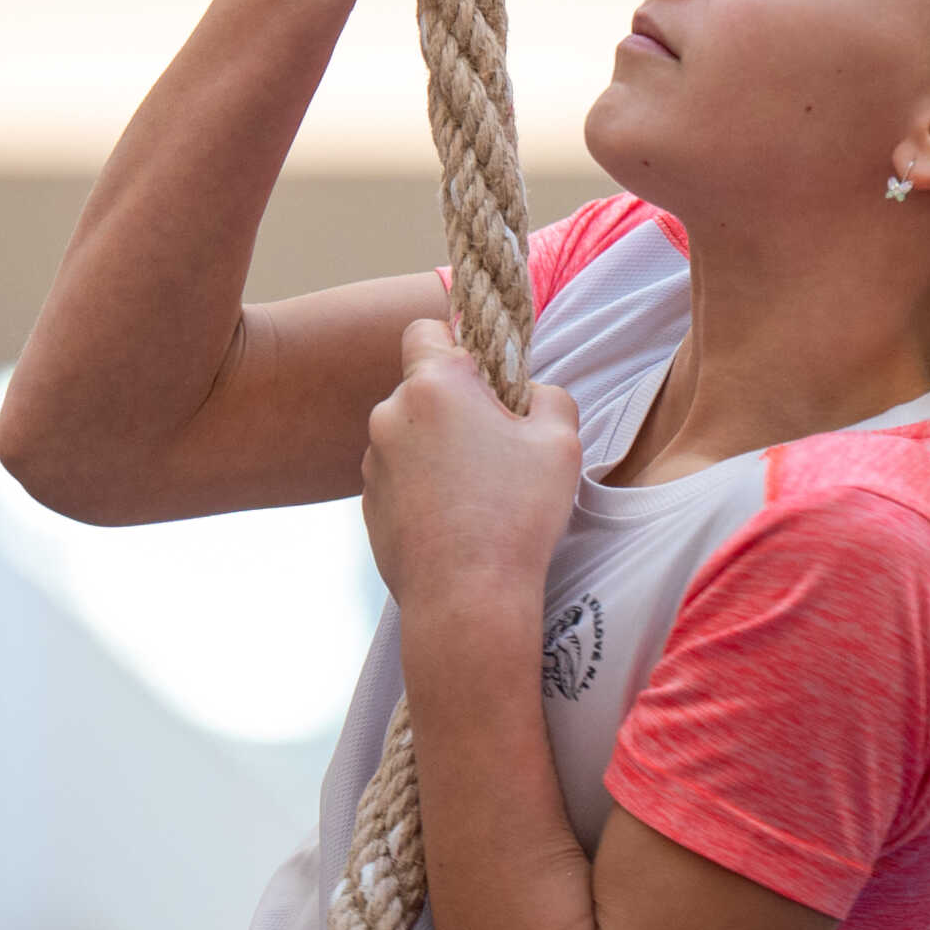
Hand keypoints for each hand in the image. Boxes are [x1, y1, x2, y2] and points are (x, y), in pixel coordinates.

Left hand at [362, 317, 582, 629]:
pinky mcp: (369, 506)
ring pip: (412, 436)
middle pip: (424, 389)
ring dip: (440, 450)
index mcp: (433, 385)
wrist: (466, 599)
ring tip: (481, 494)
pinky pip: (401, 479)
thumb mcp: (561, 440)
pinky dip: (425, 489)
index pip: (425, 330)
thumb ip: (548, 395)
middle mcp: (390, 415)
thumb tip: (530, 395)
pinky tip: (459, 522)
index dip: (457, 345)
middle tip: (500, 447)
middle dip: (458, 407)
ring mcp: (374, 463)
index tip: (487, 379)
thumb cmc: (516, 515)